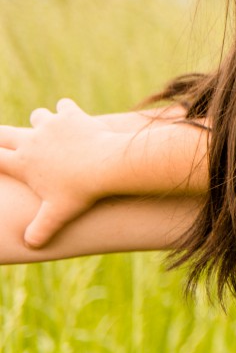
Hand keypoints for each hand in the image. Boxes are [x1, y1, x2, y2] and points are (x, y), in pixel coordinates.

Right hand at [0, 99, 122, 247]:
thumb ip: (42, 229)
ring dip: (39, 122)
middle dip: (1, 136)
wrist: (109, 164)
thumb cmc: (82, 191)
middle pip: (4, 133)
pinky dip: (66, 111)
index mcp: (23, 163)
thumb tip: (30, 246)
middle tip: (2, 137)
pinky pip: (63, 107)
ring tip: (45, 130)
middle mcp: (31, 141)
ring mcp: (50, 125)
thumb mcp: (59, 215)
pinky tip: (70, 115)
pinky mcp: (71, 114)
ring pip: (36, 116)